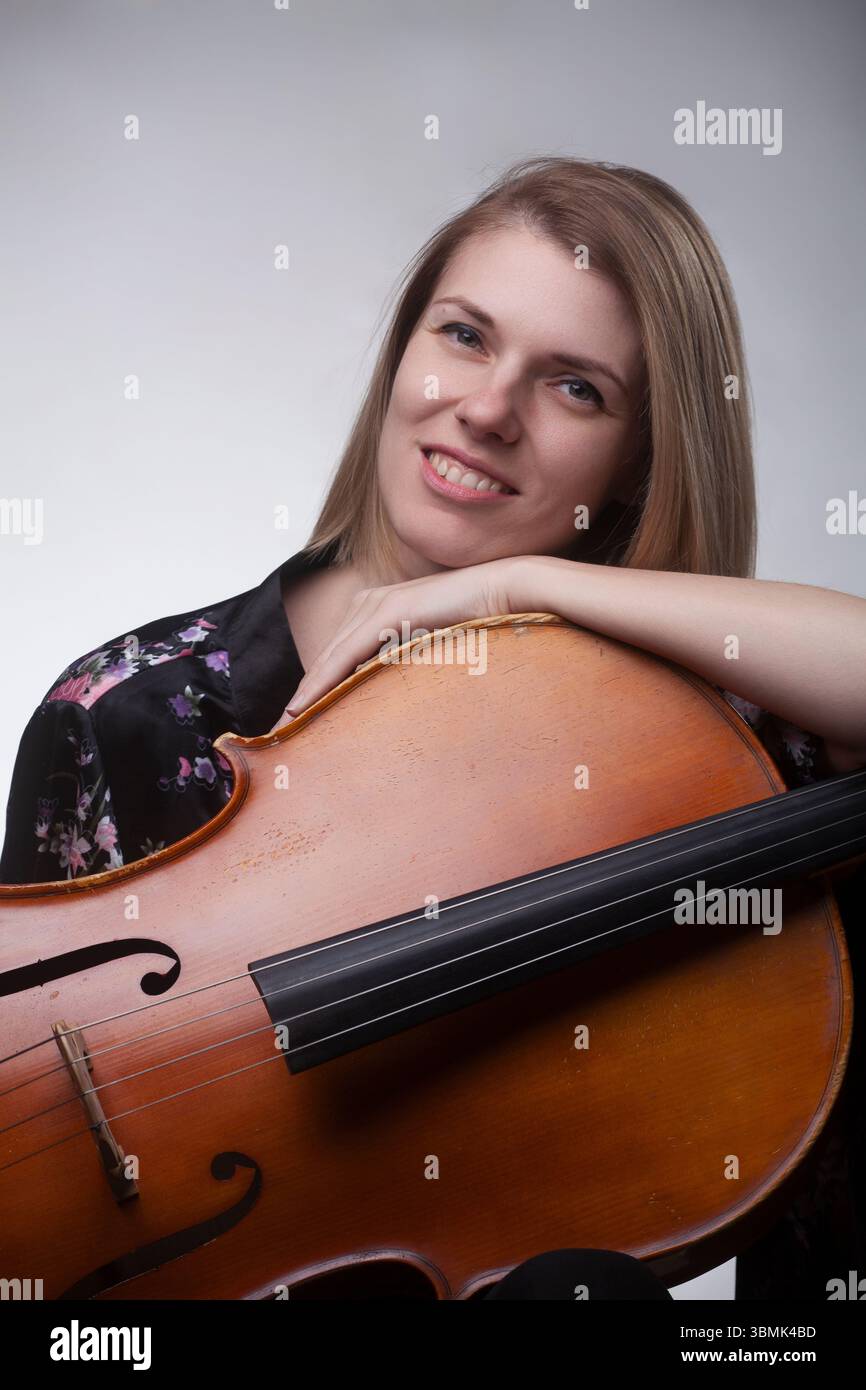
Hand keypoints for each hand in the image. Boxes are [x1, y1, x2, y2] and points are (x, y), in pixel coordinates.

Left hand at [270, 556, 527, 729]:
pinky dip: (322, 682)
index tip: (293, 724)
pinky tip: (303, 707)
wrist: (505, 593)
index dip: (313, 691)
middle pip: (324, 659)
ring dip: (305, 696)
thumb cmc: (476, 627)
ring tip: (285, 729)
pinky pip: (345, 655)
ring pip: (328, 660)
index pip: (335, 658)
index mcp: (375, 610)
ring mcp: (374, 604)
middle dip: (302, 697)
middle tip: (279, 734)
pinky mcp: (386, 610)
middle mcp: (367, 603)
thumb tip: (386, 701)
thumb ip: (402, 666)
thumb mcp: (428, 650)